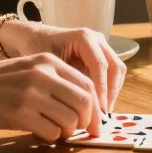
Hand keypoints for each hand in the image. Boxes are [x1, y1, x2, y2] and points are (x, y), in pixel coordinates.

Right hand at [0, 53, 100, 141]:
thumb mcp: (27, 69)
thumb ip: (54, 81)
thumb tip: (83, 106)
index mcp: (48, 62)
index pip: (87, 84)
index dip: (95, 106)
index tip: (95, 121)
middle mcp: (44, 75)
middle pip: (85, 103)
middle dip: (87, 122)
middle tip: (81, 132)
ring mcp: (32, 95)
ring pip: (70, 120)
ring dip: (67, 131)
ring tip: (55, 131)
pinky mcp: (21, 115)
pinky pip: (51, 133)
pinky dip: (50, 138)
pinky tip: (39, 133)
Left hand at [6, 20, 125, 113]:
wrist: (33, 38)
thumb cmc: (36, 49)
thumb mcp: (47, 65)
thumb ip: (65, 81)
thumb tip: (79, 105)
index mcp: (84, 37)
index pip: (100, 65)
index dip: (101, 89)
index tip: (98, 110)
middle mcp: (97, 39)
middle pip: (115, 67)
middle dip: (111, 93)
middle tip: (103, 115)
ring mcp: (101, 47)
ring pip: (117, 71)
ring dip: (113, 92)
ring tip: (102, 113)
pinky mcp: (101, 56)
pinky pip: (112, 73)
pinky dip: (110, 90)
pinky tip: (99, 105)